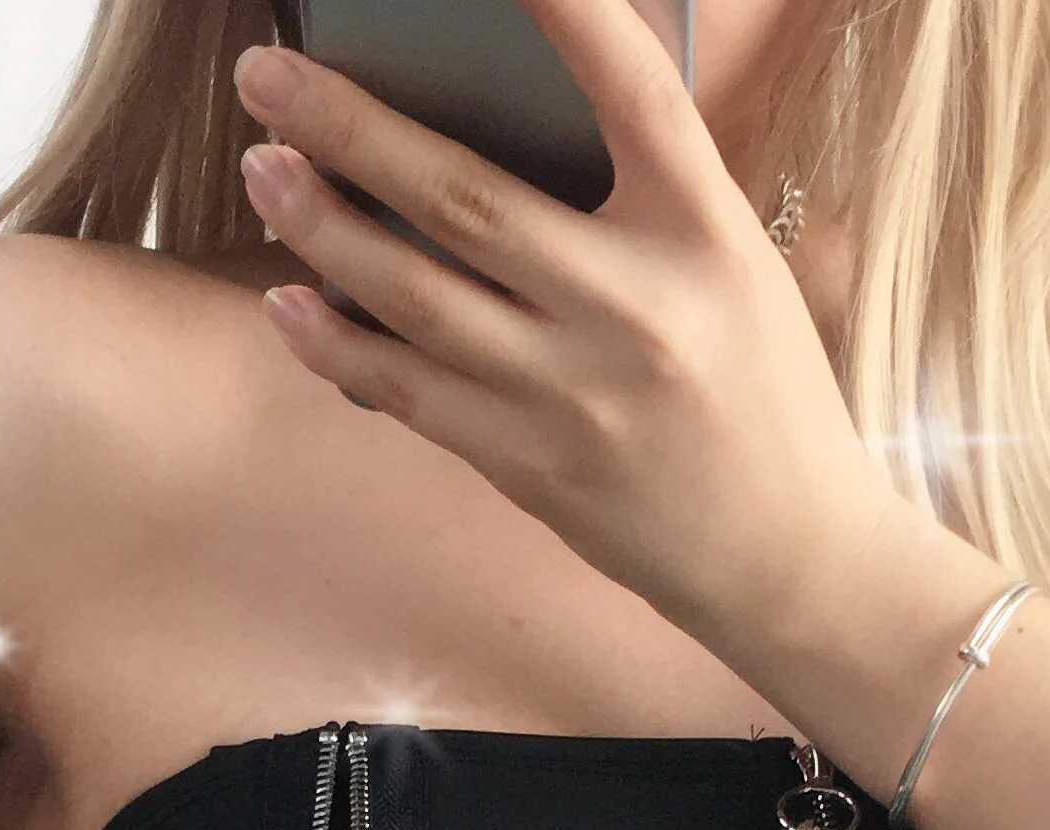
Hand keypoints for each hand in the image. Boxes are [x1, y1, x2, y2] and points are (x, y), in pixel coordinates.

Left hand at [232, 0, 905, 654]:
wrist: (786, 555)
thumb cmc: (757, 394)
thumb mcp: (729, 268)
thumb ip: (638, 198)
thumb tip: (499, 123)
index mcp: (703, 232)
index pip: (631, 89)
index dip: (563, 12)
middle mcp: (635, 306)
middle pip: (466, 197)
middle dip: (349, 127)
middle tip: (266, 75)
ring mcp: (573, 393)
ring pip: (415, 295)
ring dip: (322, 227)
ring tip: (263, 169)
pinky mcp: (530, 466)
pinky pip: (410, 392)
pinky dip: (339, 345)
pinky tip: (288, 301)